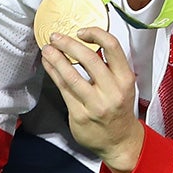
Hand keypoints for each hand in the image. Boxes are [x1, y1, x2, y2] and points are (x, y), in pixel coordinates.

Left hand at [40, 30, 145, 172]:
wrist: (119, 141)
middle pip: (88, 59)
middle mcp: (112, 90)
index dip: (96, 34)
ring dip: (56, 59)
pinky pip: (63, 90)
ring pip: (71, 75)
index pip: (112, 47)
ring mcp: (95, 104)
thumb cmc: (119, 109)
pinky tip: (49, 66)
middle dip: (68, 44)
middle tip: (56, 36)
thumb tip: (84, 42)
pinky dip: (54, 74)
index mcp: (125, 78)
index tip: (82, 31)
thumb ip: (109, 66)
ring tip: (47, 49)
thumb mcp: (123, 85)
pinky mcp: (79, 115)